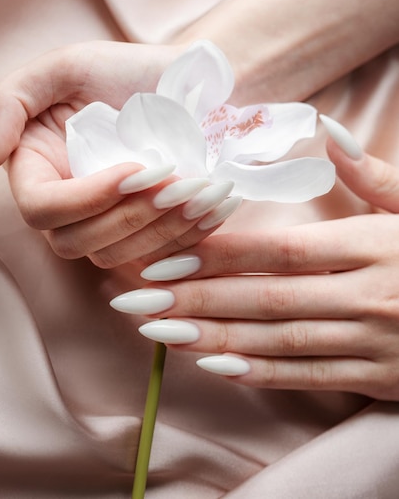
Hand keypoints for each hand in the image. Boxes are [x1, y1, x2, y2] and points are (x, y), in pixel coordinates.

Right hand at [0, 40, 237, 266]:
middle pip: (76, 243)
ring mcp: (108, 223)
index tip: (133, 169)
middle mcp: (68, 205)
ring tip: (199, 191)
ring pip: (118, 257)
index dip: (85, 200)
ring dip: (161, 230)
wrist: (183, 86)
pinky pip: (158, 259)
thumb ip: (11, 101)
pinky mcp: (145, 233)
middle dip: (129, 216)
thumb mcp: (67, 67)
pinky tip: (214, 207)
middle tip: (175, 180)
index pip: (40, 209)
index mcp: (39, 169)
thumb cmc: (125, 71)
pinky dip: (187, 239)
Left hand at [111, 119, 398, 399]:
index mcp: (372, 246)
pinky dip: (261, 373)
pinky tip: (217, 365)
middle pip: (265, 297)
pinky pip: (311, 377)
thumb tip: (328, 131)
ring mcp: (373, 343)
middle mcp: (366, 296)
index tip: (165, 255)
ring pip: (279, 341)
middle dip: (194, 299)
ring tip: (159, 332)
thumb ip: (373, 174)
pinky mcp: (380, 379)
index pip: (278, 250)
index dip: (217, 254)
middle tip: (136, 297)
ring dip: (214, 337)